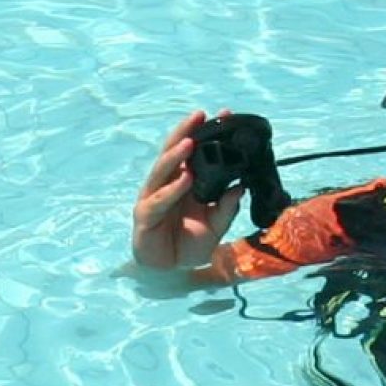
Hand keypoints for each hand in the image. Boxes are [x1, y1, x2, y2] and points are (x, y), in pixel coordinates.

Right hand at [132, 110, 242, 270]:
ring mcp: (154, 197)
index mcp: (185, 181)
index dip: (207, 133)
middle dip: (187, 131)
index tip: (225, 114)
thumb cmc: (189, 244)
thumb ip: (226, 208)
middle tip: (200, 115)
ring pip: (162, 169)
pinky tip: (185, 179)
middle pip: (175, 151)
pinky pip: (160, 199)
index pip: (196, 151)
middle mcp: (168, 184)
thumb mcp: (216, 226)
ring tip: (190, 141)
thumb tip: (240, 187)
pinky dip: (173, 189)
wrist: (170, 271)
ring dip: (176, 154)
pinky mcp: (145, 215)